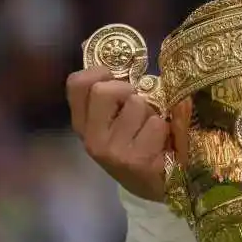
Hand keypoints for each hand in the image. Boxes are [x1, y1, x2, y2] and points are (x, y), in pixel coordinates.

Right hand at [66, 65, 168, 201]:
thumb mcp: (116, 121)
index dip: (99, 73)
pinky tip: (161, 144)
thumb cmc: (138, 144)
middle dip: (128, 91)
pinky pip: (155, 124)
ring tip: (151, 131)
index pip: (77, 84)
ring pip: (137, 105)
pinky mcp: (136, 160)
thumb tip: (107, 56)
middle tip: (138, 106)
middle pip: (105, 90)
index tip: (114, 78)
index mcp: (83, 125)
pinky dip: (164, 129)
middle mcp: (92, 138)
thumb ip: (111, 95)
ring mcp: (112, 151)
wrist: (157, 185)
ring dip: (151, 113)